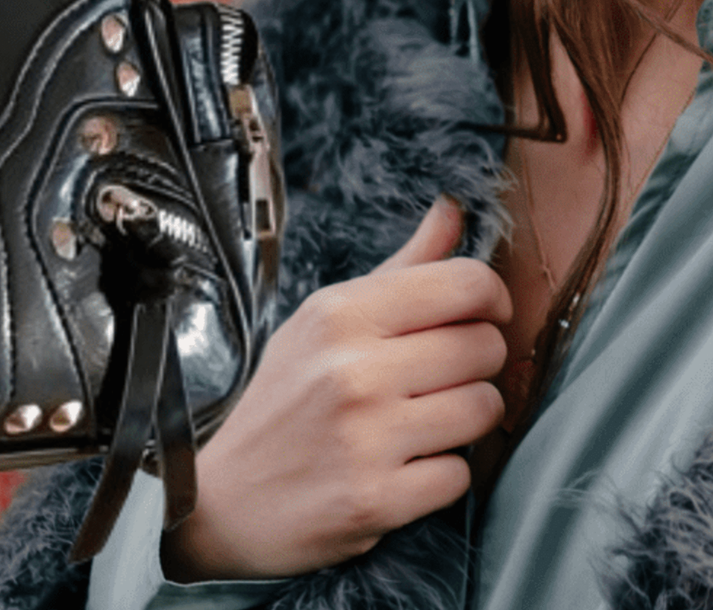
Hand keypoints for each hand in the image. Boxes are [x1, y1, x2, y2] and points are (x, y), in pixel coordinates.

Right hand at [162, 198, 510, 579]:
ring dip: (467, 421)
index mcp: (340, 314)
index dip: (492, 299)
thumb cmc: (282, 404)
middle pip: (485, 346)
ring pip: (484, 408)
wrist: (220, 503)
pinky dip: (442, 475)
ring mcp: (365, 438)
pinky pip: (461, 473)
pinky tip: (404, 468)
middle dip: (477, 364)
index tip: (482, 317)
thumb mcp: (323, 322)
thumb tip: (453, 210)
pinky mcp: (375, 499)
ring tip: (424, 423)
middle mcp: (352, 371)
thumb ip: (400, 269)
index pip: (466, 282)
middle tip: (441, 380)